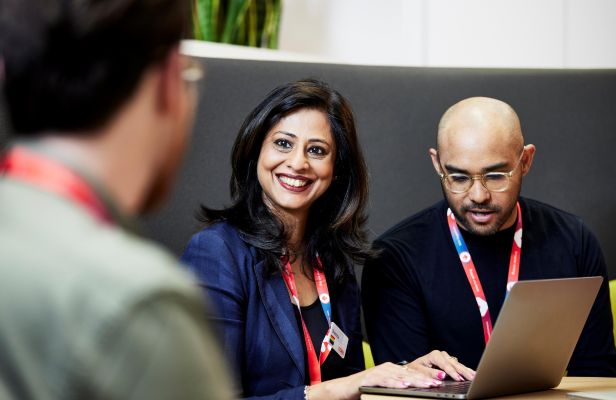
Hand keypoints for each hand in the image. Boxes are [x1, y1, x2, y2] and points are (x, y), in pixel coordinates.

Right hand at [308, 361, 442, 399]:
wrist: (343, 389)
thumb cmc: (365, 390)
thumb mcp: (386, 388)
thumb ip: (399, 387)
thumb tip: (414, 389)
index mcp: (393, 370)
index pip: (413, 373)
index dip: (427, 375)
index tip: (441, 379)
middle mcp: (387, 368)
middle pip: (410, 373)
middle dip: (426, 377)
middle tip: (440, 380)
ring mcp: (379, 372)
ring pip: (401, 376)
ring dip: (416, 380)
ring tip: (429, 383)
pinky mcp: (370, 378)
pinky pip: (386, 381)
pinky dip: (396, 383)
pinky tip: (406, 385)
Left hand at [408, 350, 475, 381]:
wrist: (413, 368)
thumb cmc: (415, 369)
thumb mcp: (420, 371)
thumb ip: (431, 373)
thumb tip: (442, 375)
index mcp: (434, 355)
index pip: (445, 364)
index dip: (452, 372)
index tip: (458, 379)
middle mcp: (441, 355)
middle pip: (454, 364)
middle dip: (463, 371)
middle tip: (471, 378)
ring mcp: (446, 357)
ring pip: (458, 364)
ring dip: (466, 370)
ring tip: (474, 376)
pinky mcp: (449, 361)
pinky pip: (458, 365)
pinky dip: (465, 370)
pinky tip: (472, 373)